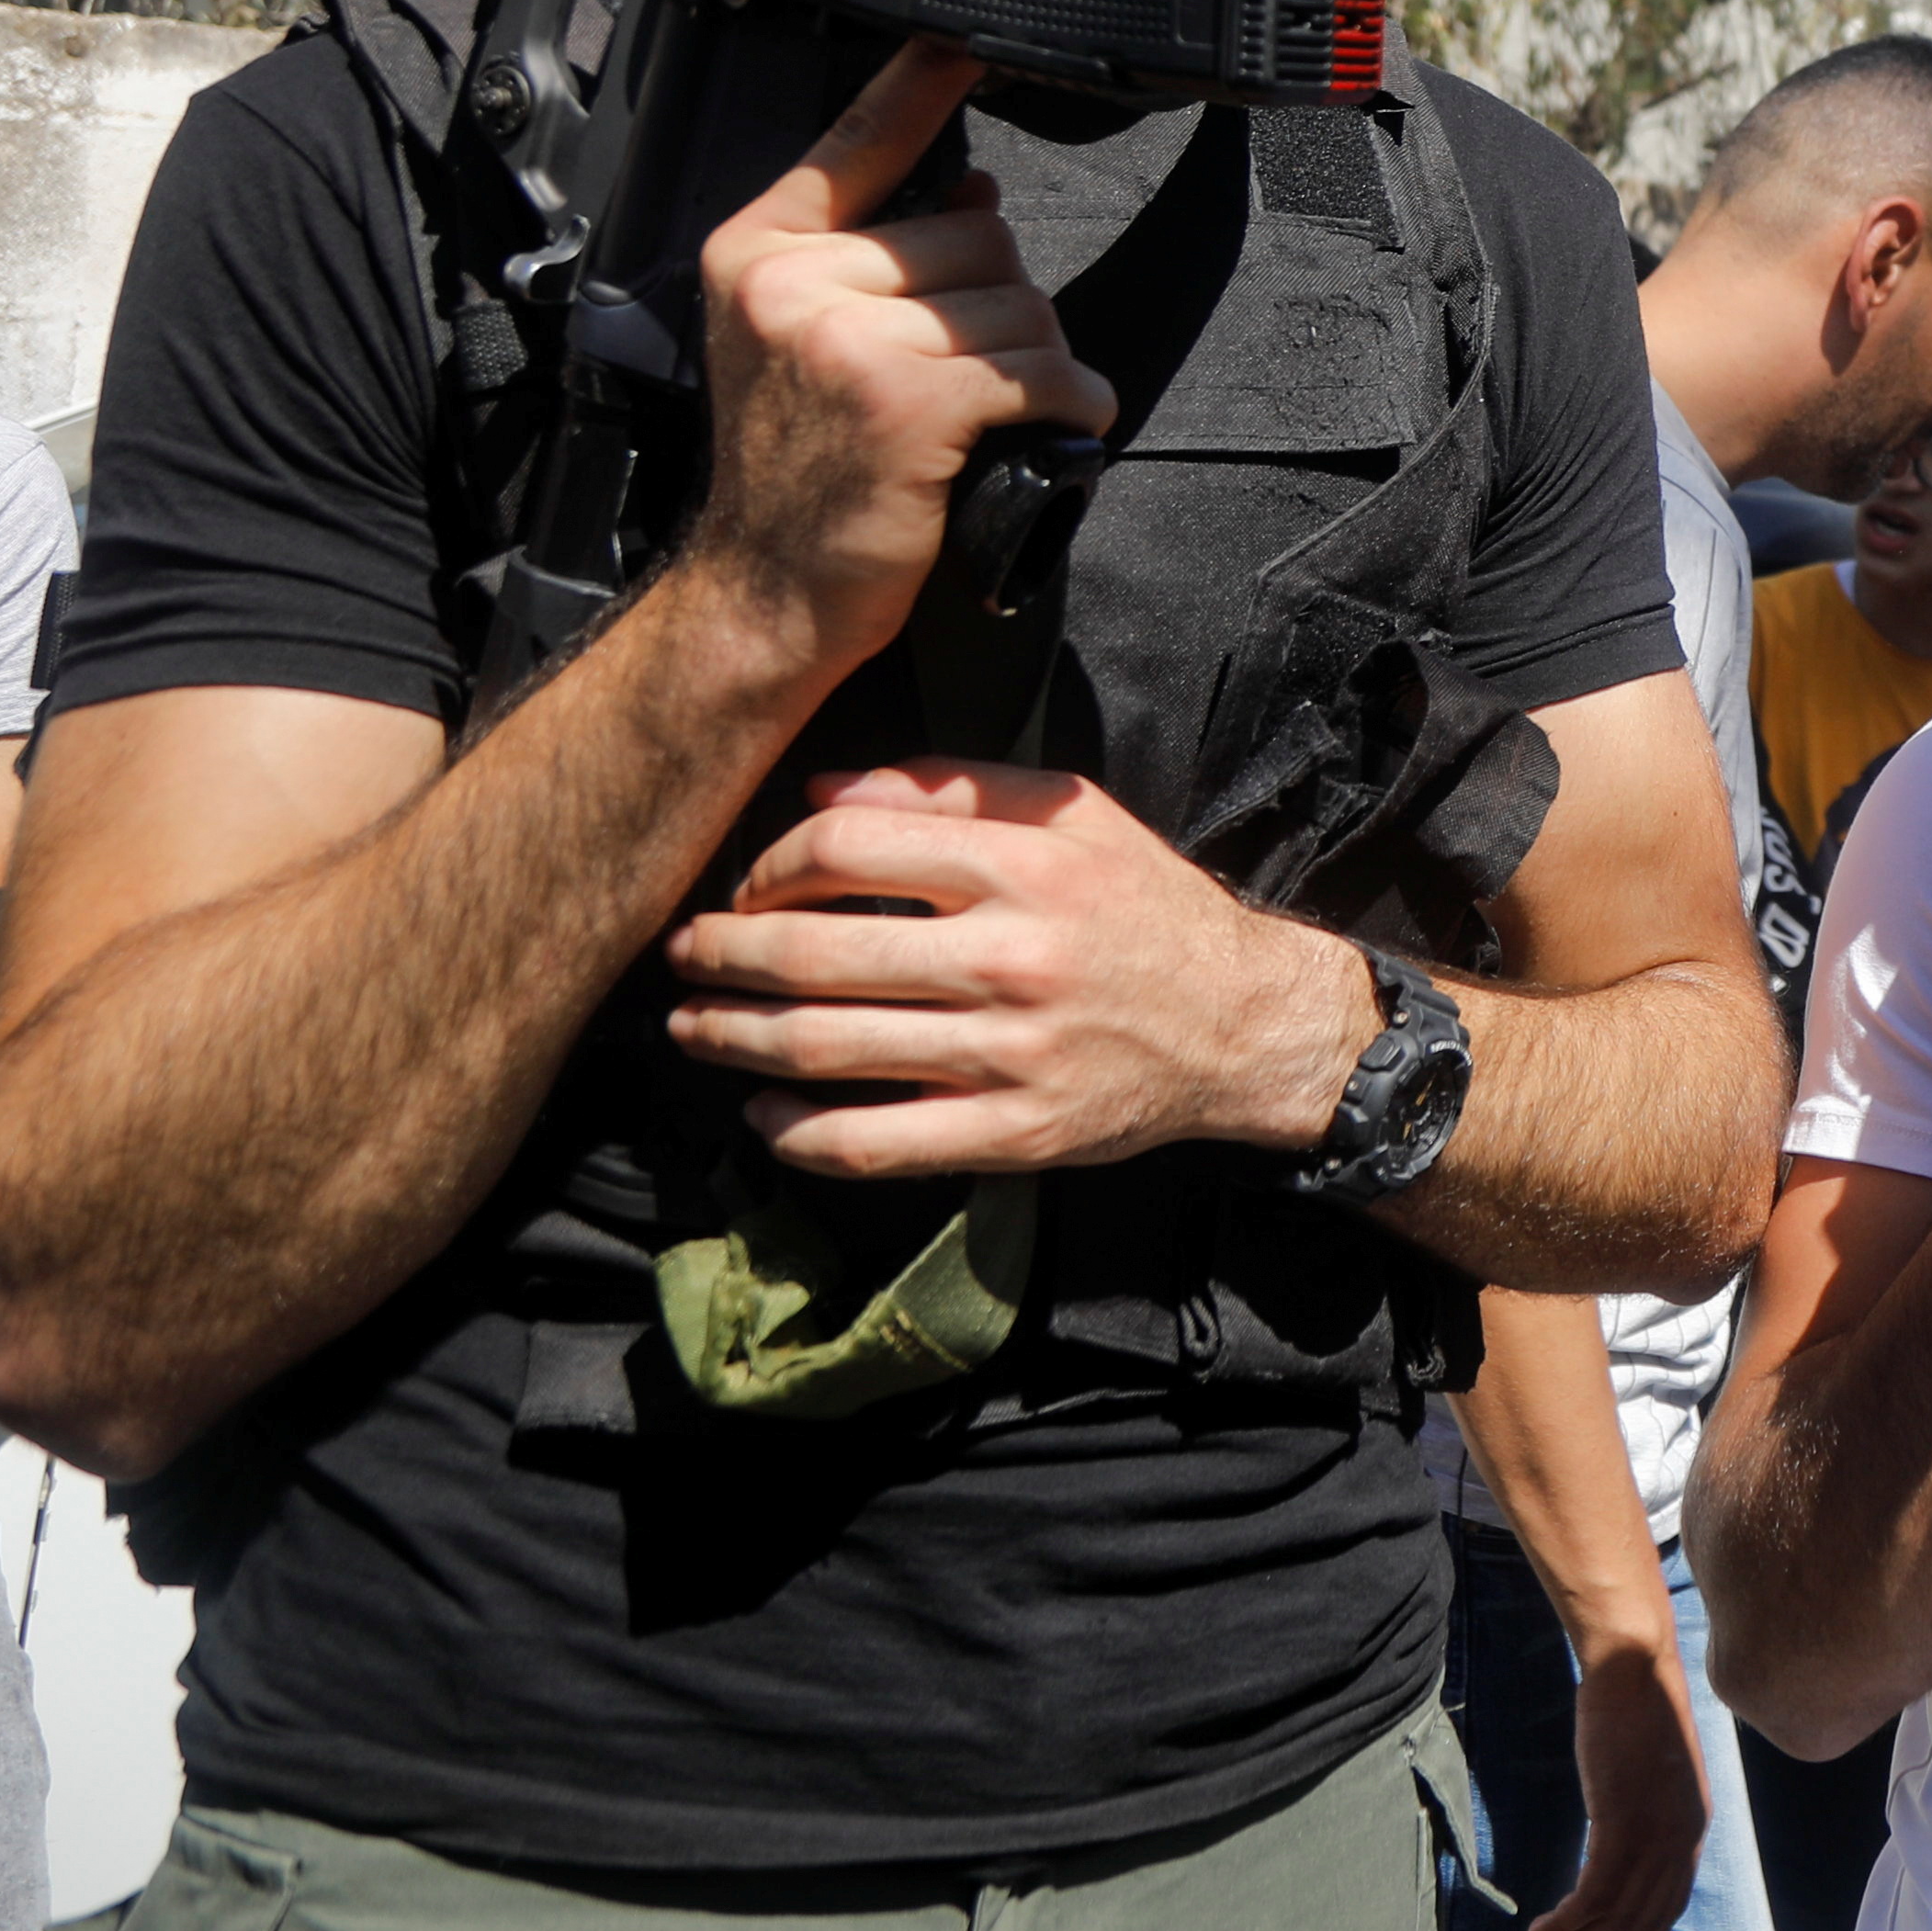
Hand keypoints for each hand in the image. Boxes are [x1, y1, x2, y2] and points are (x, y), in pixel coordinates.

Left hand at [658, 758, 1371, 1173]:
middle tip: (686, 956)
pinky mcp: (1014, 1133)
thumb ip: (957, 789)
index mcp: (1027, 865)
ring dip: (733, 1037)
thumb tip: (824, 787)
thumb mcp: (1078, 817)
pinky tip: (764, 1112)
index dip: (772, 863)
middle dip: (723, 954)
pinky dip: (796, 1131)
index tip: (752, 883)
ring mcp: (1011, 1052)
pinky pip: (873, 1143)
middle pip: (817, 951)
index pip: (850, 847)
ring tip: (692, 1028)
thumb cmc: (1148, 911)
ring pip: (828, 1048)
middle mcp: (1014, 956)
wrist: (1244, 1024)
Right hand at [678, 42, 1114, 691]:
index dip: (925, 81)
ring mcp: (847, 338)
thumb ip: (864, 252)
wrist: (764, 592)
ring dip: (1034, 360)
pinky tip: (1046, 430)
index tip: (967, 35)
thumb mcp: (796, 339)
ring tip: (982, 412)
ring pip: (1019, 302)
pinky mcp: (909, 399)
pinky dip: (1069, 402)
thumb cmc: (797, 471)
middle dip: (999, 303)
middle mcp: (793, 280)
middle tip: (957, 375)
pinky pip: (1042, 368)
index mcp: (759, 249)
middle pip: (978, 233)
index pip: (862, 139)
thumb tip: (974, 189)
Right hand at [1526, 1628, 1712, 1930]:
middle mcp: (1681, 1838)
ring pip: (1614, 1915)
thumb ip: (1647, 1814)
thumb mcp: (1654, 1774)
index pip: (1668, 1907)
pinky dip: (1566, 1921)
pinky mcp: (1622, 1822)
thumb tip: (1620, 1845)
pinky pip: (1593, 1893)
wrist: (1634, 1668)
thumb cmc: (1637, 1712)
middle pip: (1641, 1922)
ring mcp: (1654, 1832)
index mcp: (1692, 1827)